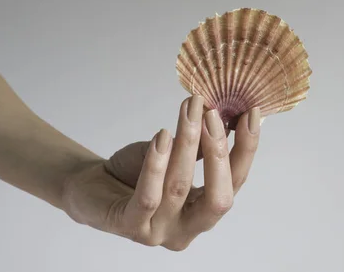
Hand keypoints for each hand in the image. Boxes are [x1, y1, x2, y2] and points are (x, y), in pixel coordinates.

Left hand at [61, 95, 260, 250]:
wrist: (92, 187)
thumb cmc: (135, 172)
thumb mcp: (174, 155)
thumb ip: (200, 145)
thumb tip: (226, 113)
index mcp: (204, 211)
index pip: (236, 182)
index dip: (246, 149)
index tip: (251, 113)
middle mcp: (188, 228)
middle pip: (219, 199)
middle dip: (219, 154)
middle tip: (213, 115)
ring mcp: (160, 232)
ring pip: (179, 188)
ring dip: (186, 144)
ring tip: (188, 111)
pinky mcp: (131, 228)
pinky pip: (148, 196)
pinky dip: (156, 164)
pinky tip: (162, 136)